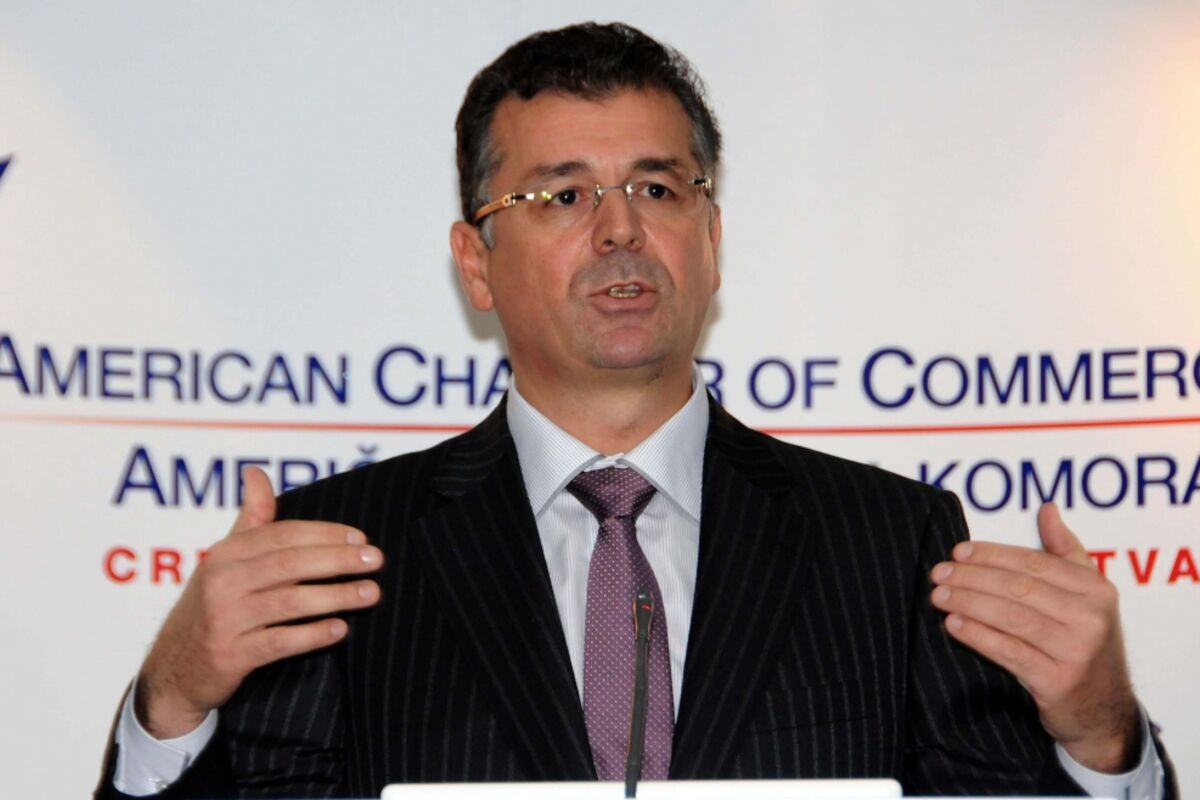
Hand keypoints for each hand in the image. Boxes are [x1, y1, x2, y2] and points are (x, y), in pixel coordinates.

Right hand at [135, 467, 382, 738]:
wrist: (173, 669)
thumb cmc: (211, 605)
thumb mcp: (224, 560)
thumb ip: (250, 518)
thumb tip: (257, 472)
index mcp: (225, 554)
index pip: (282, 534)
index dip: (324, 534)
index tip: (361, 538)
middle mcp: (222, 582)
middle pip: (289, 564)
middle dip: (337, 560)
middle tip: (375, 560)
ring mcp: (224, 620)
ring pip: (288, 602)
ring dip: (335, 596)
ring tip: (371, 593)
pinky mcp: (230, 656)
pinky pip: (277, 643)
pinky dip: (311, 635)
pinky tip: (340, 630)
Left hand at [930, 502, 1138, 772]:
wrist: (1103, 712)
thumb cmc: (1084, 644)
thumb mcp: (1088, 596)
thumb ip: (1066, 552)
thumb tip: (1047, 508)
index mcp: (1096, 589)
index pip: (1034, 563)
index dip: (992, 555)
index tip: (958, 551)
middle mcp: (1091, 618)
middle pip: (1019, 588)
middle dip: (973, 577)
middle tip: (939, 572)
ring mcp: (1077, 651)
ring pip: (1011, 617)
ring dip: (969, 602)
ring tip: (939, 595)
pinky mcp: (1058, 681)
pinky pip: (1009, 651)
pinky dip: (977, 635)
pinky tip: (952, 625)